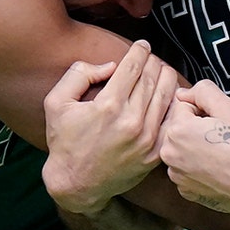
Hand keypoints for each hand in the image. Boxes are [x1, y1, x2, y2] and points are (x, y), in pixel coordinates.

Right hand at [42, 40, 177, 214]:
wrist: (76, 184)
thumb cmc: (64, 141)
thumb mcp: (56, 102)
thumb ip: (79, 74)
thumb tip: (110, 66)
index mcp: (107, 106)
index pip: (132, 67)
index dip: (139, 51)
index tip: (142, 45)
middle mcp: (130, 121)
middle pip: (152, 79)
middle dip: (153, 62)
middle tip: (151, 56)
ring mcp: (145, 139)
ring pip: (165, 97)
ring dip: (167, 78)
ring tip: (162, 70)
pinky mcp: (154, 153)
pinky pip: (171, 122)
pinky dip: (173, 105)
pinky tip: (170, 96)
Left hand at [160, 80, 229, 214]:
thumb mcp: (228, 106)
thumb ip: (202, 90)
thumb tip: (183, 93)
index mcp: (176, 131)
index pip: (184, 106)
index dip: (204, 111)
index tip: (220, 123)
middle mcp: (169, 155)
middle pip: (180, 128)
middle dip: (196, 128)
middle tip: (221, 137)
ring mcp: (177, 176)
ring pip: (183, 149)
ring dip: (196, 148)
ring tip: (220, 154)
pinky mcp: (186, 191)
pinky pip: (187, 170)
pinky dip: (199, 168)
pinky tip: (217, 169)